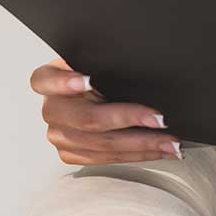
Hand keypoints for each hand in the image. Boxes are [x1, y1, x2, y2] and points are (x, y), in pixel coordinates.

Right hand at [29, 56, 182, 164]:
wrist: (87, 88)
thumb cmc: (96, 69)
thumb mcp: (95, 58)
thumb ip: (103, 61)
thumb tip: (136, 57)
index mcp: (49, 79)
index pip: (45, 80)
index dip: (65, 82)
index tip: (88, 81)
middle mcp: (51, 109)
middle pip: (87, 119)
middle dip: (129, 119)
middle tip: (159, 119)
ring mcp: (59, 134)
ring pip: (101, 145)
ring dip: (141, 144)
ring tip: (170, 142)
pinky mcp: (71, 153)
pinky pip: (105, 158)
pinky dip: (136, 154)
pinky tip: (158, 150)